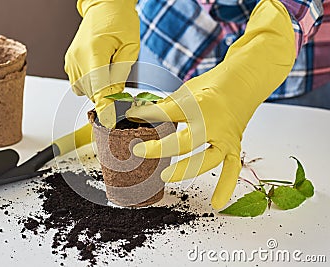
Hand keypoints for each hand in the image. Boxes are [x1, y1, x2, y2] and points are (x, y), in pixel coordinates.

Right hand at [64, 0, 139, 127]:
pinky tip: (100, 71)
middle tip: (121, 82)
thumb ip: (121, 74)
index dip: (105, 106)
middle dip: (108, 94)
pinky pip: (79, 84)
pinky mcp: (69, 63)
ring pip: (85, 91)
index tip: (109, 121)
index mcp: (93, 52)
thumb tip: (115, 97)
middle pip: (92, 92)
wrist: (104, 6)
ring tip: (110, 69)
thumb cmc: (120, 22)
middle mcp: (77, 59)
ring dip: (99, 89)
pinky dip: (91, 84)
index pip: (98, 87)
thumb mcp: (129, 47)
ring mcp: (71, 61)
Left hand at [126, 0, 295, 208]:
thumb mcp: (186, 90)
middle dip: (160, 149)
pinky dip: (225, 187)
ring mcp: (225, 138)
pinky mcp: (234, 147)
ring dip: (185, 170)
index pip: (167, 114)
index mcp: (199, 104)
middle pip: (185, 142)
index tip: (131, 118)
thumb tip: (138, 116)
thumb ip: (166, 107)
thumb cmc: (212, 86)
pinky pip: (232, 170)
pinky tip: (216, 203)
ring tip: (164, 177)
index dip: (146, 116)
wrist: (244, 82)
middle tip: (138, 151)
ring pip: (206, 160)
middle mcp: (214, 124)